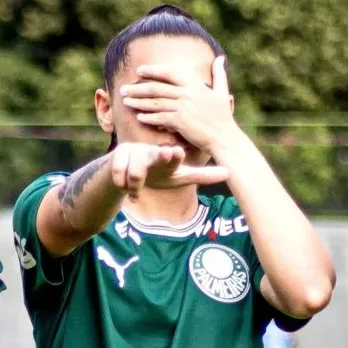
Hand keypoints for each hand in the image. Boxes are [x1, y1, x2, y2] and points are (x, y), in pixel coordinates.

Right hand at [104, 140, 227, 192]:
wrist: (128, 172)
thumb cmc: (158, 172)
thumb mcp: (179, 176)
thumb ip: (202, 176)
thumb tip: (230, 173)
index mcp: (168, 157)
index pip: (173, 157)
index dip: (174, 156)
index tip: (176, 153)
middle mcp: (151, 152)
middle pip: (154, 156)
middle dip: (159, 157)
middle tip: (167, 154)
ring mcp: (133, 153)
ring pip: (135, 172)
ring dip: (135, 185)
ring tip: (135, 195)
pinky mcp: (117, 157)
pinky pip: (117, 173)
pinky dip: (121, 184)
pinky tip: (123, 189)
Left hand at [119, 54, 239, 153]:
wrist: (224, 137)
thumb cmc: (222, 116)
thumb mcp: (222, 92)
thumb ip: (219, 74)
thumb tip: (220, 58)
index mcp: (194, 85)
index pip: (169, 73)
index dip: (153, 70)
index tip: (139, 70)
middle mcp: (187, 94)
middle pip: (157, 88)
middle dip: (137, 88)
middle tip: (123, 89)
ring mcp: (183, 108)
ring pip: (155, 103)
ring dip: (138, 102)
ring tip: (125, 101)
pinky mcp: (180, 122)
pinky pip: (159, 118)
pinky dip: (148, 117)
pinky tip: (138, 116)